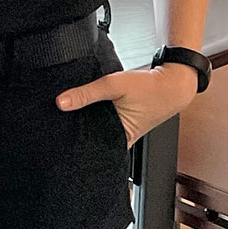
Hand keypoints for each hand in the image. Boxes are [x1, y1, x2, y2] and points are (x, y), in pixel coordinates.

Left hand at [56, 62, 199, 146]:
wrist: (173, 83)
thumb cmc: (149, 88)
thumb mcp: (114, 85)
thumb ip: (87, 94)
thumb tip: (61, 103)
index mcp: (119, 138)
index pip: (89, 145)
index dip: (72, 139)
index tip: (54, 134)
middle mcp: (119, 137)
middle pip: (90, 136)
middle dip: (74, 128)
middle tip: (55, 120)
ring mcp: (120, 129)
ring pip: (94, 127)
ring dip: (83, 119)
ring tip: (65, 112)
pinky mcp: (120, 120)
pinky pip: (101, 119)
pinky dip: (92, 113)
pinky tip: (80, 106)